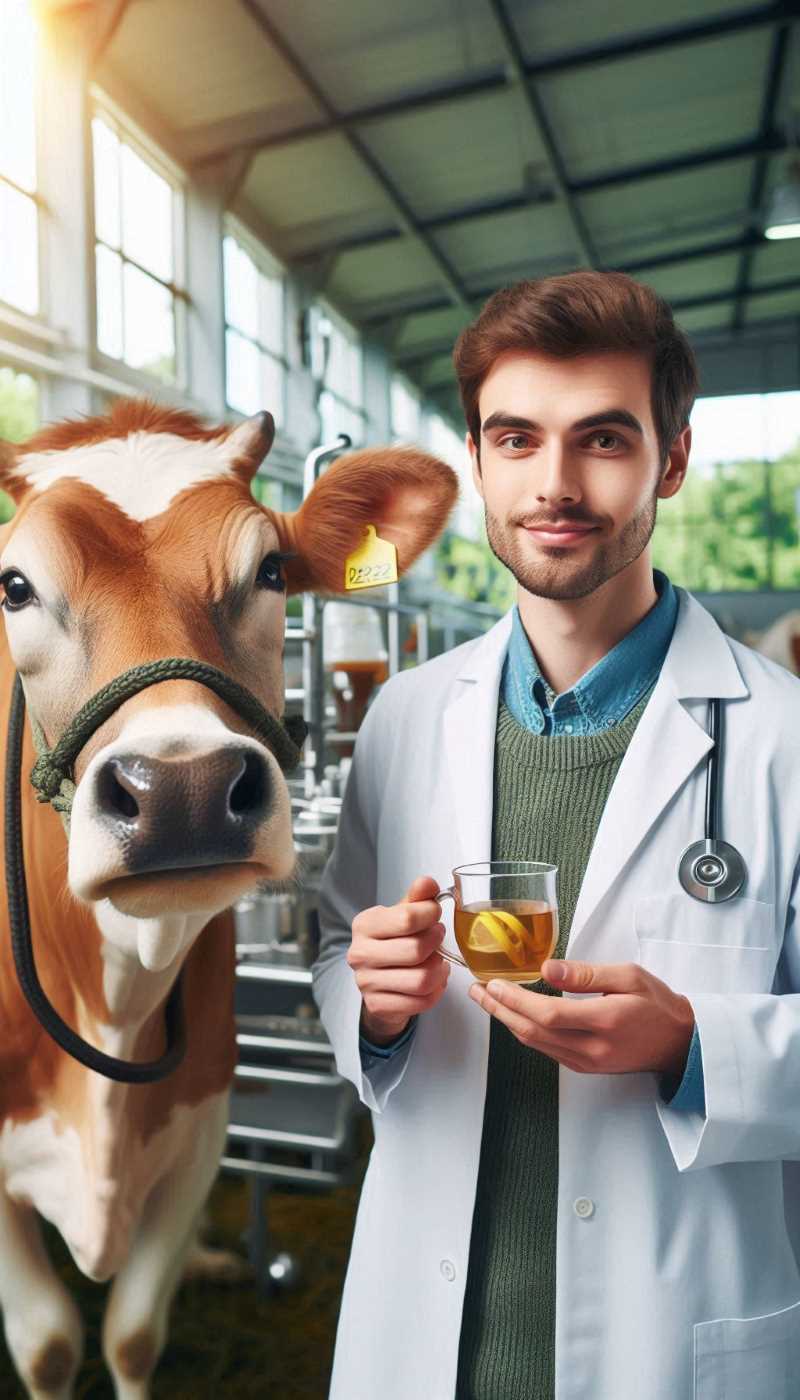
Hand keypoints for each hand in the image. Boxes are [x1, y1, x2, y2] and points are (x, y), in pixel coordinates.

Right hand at [348, 875, 449, 1045]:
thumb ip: (417, 898)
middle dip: (436, 943)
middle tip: (438, 938)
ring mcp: (366, 982)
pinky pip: (421, 1001)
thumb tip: (427, 883)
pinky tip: (434, 980)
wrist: (378, 980)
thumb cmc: (393, 941)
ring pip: (422, 979)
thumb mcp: (402, 915)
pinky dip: (436, 991)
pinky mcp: (378, 1005)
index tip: (435, 914)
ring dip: (439, 969)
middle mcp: (359, 954)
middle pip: (416, 950)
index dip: (430, 914)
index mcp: (364, 924)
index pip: (407, 918)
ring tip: (438, 960)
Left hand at [468, 958, 694, 1077]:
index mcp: (605, 1021)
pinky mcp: (585, 1066)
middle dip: (500, 1010)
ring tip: (486, 1001)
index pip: (548, 1014)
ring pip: (536, 1043)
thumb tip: (548, 969)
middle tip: (476, 991)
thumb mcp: (629, 976)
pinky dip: (525, 1031)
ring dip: (507, 1022)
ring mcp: (587, 1061)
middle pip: (533, 1032)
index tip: (493, 983)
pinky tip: (514, 1016)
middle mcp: (592, 1048)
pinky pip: (547, 1050)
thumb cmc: (657, 1004)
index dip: (515, 1000)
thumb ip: (587, 974)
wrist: (680, 1044)